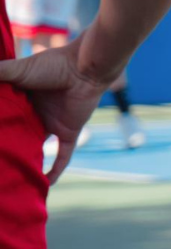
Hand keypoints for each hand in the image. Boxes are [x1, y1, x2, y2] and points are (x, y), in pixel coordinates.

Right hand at [0, 38, 108, 182]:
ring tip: (10, 179)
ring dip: (28, 161)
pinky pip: (63, 155)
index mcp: (23, 99)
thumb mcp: (18, 70)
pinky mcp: (69, 132)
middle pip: (19, 135)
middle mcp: (37, 113)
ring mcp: (53, 124)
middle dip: (7, 148)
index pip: (4, 118)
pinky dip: (56, 169)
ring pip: (37, 148)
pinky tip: (45, 184)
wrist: (84, 68)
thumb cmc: (52, 65)